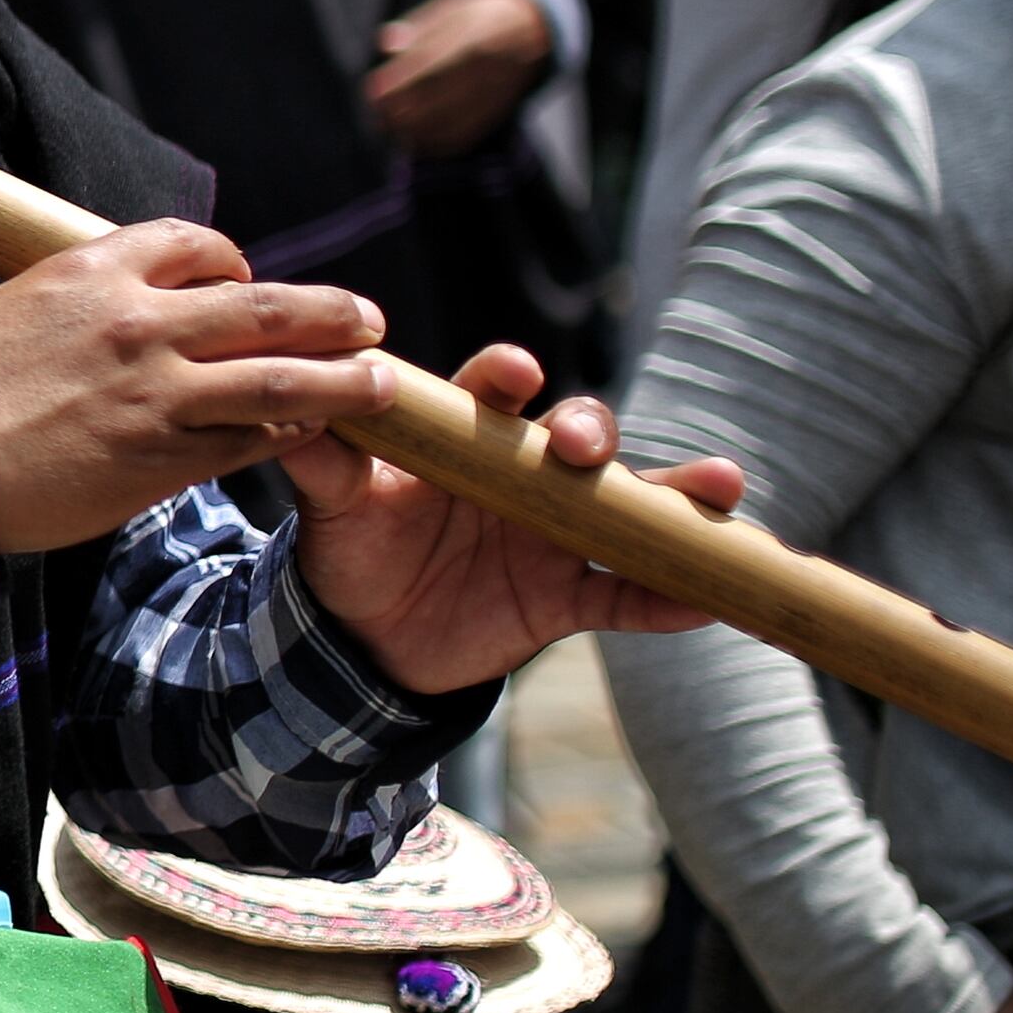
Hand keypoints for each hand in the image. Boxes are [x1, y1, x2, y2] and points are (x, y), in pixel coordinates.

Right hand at [0, 220, 393, 556]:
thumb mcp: (19, 306)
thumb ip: (86, 297)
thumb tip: (132, 296)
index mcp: (95, 272)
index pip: (194, 245)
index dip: (235, 261)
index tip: (249, 281)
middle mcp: (137, 324)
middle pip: (261, 305)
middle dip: (327, 311)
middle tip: (367, 318)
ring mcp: (155, 393)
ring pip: (277, 376)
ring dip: (341, 377)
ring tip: (381, 380)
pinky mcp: (161, 457)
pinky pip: (249, 442)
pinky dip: (289, 435)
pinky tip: (314, 435)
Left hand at [280, 344, 744, 692]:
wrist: (361, 636)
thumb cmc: (352, 545)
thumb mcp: (331, 503)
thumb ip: (319, 456)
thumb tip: (293, 407)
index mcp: (469, 438)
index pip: (496, 394)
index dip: (508, 378)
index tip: (512, 375)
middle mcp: (525, 475)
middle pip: (576, 435)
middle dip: (588, 430)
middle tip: (580, 444)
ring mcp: (556, 535)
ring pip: (628, 506)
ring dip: (676, 494)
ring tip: (719, 485)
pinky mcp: (567, 597)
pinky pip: (626, 597)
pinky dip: (666, 600)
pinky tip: (709, 602)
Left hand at [365, 0, 554, 157]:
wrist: (532, 28)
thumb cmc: (481, 12)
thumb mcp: (453, 5)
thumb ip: (419, 27)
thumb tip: (387, 44)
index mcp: (472, 36)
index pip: (430, 63)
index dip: (399, 81)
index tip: (373, 91)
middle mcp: (486, 69)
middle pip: (437, 97)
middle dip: (400, 110)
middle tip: (377, 113)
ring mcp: (493, 93)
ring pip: (449, 122)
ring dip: (413, 130)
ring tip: (389, 127)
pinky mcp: (497, 112)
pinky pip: (465, 136)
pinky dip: (436, 144)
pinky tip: (415, 141)